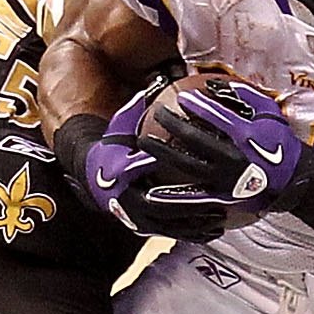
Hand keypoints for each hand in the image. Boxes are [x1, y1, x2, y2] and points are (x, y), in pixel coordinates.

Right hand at [71, 82, 246, 240]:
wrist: (93, 176)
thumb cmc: (114, 145)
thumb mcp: (122, 124)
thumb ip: (140, 106)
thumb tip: (160, 80)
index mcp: (121, 170)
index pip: (142, 165)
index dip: (164, 162)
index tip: (195, 159)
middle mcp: (127, 197)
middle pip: (161, 203)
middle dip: (189, 203)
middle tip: (215, 198)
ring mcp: (135, 216)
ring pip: (168, 224)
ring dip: (195, 222)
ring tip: (221, 216)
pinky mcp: (143, 228)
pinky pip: (172, 234)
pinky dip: (194, 233)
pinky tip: (215, 230)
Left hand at [141, 76, 313, 251]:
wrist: (293, 181)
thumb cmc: (280, 143)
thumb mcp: (268, 113)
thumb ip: (243, 96)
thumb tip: (217, 83)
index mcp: (244, 135)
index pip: (214, 116)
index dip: (195, 104)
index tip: (180, 96)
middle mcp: (231, 157)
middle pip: (193, 139)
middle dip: (171, 125)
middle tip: (156, 114)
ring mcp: (224, 180)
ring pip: (187, 166)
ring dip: (164, 154)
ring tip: (144, 145)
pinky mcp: (221, 198)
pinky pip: (193, 198)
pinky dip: (173, 195)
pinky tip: (152, 192)